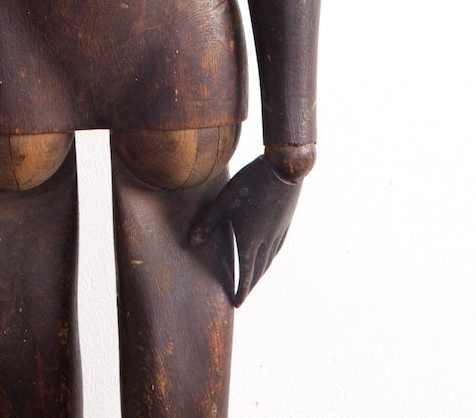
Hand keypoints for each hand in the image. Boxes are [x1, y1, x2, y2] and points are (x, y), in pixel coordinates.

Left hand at [188, 154, 302, 306]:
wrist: (283, 170)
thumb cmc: (249, 184)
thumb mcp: (223, 202)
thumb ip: (207, 224)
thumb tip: (191, 243)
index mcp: (249, 241)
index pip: (244, 274)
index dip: (239, 289)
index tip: (236, 304)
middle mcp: (266, 242)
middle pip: (257, 271)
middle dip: (249, 285)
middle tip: (242, 296)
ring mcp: (278, 233)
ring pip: (268, 261)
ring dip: (259, 273)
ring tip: (254, 279)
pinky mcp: (284, 223)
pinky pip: (276, 249)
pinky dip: (269, 258)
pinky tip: (268, 254)